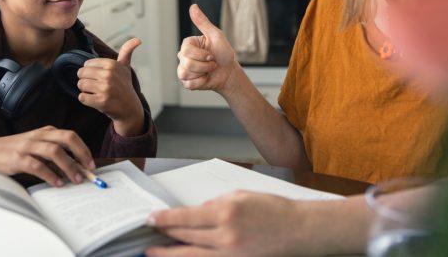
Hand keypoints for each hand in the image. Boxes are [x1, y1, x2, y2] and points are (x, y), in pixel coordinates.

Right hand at [0, 126, 93, 186]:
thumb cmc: (13, 151)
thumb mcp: (35, 148)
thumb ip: (53, 156)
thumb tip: (74, 169)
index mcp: (45, 132)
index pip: (71, 136)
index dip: (84, 149)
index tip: (91, 164)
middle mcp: (39, 136)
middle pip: (67, 138)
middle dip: (82, 153)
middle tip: (89, 170)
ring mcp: (28, 146)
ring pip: (55, 151)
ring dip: (69, 166)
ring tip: (76, 180)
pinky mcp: (18, 158)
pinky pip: (38, 166)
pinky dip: (50, 176)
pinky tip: (57, 183)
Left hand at [76, 38, 144, 135]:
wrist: (129, 108)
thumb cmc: (124, 86)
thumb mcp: (125, 68)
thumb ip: (127, 51)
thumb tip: (137, 39)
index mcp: (112, 64)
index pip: (87, 64)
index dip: (91, 72)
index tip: (100, 77)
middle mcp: (109, 75)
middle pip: (81, 74)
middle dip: (86, 80)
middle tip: (97, 86)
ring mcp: (105, 89)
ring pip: (81, 85)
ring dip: (86, 90)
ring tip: (96, 92)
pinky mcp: (101, 101)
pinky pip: (82, 97)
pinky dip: (86, 100)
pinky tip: (95, 100)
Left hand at [146, 191, 306, 256]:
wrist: (300, 231)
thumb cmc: (274, 210)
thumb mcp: (240, 196)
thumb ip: (215, 204)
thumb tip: (195, 213)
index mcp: (225, 212)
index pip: (185, 217)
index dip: (165, 219)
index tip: (151, 219)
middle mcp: (225, 235)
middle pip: (184, 238)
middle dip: (163, 237)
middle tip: (148, 236)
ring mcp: (231, 254)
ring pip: (191, 256)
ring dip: (170, 254)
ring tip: (153, 253)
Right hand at [178, 4, 237, 93]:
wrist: (229, 73)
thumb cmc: (224, 54)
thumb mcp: (216, 35)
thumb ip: (202, 22)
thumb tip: (193, 6)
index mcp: (189, 44)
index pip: (186, 49)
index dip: (201, 54)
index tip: (211, 54)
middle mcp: (184, 56)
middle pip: (186, 62)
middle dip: (204, 65)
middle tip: (212, 62)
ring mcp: (184, 69)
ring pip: (185, 73)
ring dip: (203, 73)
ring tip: (209, 70)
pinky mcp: (186, 81)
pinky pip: (188, 83)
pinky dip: (200, 82)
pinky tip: (205, 78)